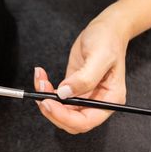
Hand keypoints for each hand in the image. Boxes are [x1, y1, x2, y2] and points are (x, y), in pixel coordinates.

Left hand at [34, 17, 128, 133]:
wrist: (107, 29)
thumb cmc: (108, 41)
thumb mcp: (99, 57)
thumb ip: (84, 78)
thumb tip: (65, 94)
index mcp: (110, 100)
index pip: (86, 121)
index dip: (65, 117)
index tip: (49, 104)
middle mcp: (97, 102)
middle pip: (71, 121)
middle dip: (53, 111)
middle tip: (41, 95)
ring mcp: (84, 97)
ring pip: (61, 112)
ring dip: (46, 100)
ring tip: (41, 80)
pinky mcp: (73, 89)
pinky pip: (57, 99)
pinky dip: (46, 91)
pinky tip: (42, 78)